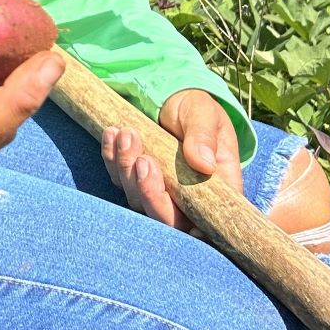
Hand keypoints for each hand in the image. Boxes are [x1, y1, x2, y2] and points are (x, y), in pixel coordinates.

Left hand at [101, 88, 242, 231]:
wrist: (174, 97)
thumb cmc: (197, 108)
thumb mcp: (204, 113)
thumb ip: (204, 136)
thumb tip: (204, 164)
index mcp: (218, 187)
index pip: (208, 221)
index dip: (194, 232)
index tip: (173, 208)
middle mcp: (189, 197)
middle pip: (168, 218)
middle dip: (151, 193)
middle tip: (144, 160)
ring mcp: (160, 191)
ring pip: (138, 199)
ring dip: (128, 169)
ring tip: (127, 134)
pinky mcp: (136, 180)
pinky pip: (119, 179)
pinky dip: (112, 158)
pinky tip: (112, 134)